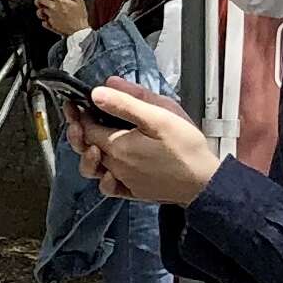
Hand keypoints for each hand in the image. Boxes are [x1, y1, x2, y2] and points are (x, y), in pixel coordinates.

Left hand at [31, 0, 90, 38]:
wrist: (79, 31)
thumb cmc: (80, 16)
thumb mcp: (79, 0)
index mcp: (60, 1)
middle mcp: (53, 8)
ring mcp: (51, 17)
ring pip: (40, 10)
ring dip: (41, 8)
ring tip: (46, 7)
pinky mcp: (50, 25)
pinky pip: (43, 21)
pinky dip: (45, 19)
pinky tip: (49, 17)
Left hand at [80, 79, 224, 206]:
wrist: (205, 182)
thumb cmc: (186, 146)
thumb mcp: (160, 115)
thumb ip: (127, 103)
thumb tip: (99, 91)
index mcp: (118, 145)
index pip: (86, 127)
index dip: (79, 113)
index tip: (77, 101)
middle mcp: (115, 166)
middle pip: (86, 147)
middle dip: (77, 130)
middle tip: (77, 116)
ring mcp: (123, 181)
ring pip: (92, 168)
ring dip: (87, 154)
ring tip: (92, 143)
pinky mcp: (133, 192)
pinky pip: (108, 187)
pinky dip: (103, 178)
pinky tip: (108, 168)